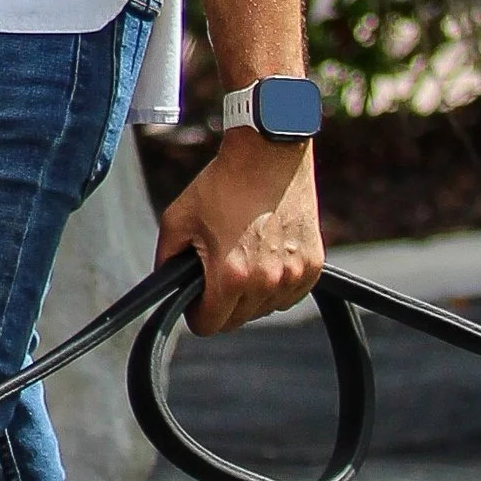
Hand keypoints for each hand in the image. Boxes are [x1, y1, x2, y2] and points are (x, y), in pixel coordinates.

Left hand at [156, 134, 322, 336]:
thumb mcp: (177, 220)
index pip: (210, 326)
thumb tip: (168, 288)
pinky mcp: (314, 265)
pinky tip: (266, 257)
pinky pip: (289, 295)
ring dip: (251, 295)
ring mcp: (294, 274)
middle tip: (217, 271)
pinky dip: (276, 285)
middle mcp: (267, 281)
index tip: (195, 298)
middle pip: (237, 321)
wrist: (269, 154)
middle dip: (222, 304)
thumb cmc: (223, 184)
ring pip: (265, 309)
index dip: (196, 314)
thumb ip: (166, 261)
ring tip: (243, 258)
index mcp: (231, 275)